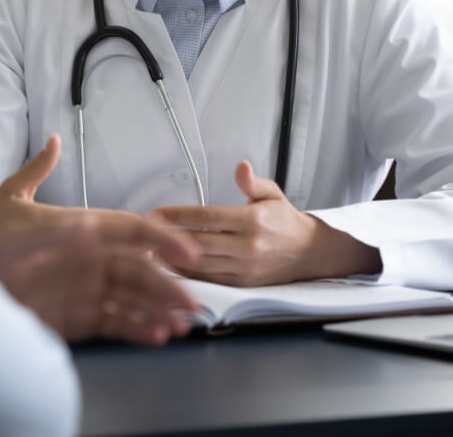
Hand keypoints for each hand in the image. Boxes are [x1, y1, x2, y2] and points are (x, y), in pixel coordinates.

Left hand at [0, 135, 200, 343]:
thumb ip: (36, 179)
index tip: (187, 253)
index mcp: (83, 228)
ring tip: (180, 325)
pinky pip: (114, 323)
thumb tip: (57, 146)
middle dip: (167, 285)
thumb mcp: (8, 201)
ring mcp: (84, 289)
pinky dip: (137, 328)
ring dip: (159, 310)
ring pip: (133, 299)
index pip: (130, 231)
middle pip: (139, 271)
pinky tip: (156, 334)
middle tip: (192, 302)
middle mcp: (90, 259)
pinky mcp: (75, 318)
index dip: (162, 239)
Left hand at [149, 161, 381, 286]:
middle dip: (167, 238)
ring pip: (200, 265)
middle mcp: (248, 246)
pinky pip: (209, 281)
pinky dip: (186, 275)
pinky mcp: (243, 285)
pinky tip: (167, 268)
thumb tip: (240, 166)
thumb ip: (253, 182)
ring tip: (146, 251)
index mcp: (254, 220)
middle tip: (142, 233)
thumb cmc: (284, 219)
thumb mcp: (273, 194)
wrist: (310, 253)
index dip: (178, 216)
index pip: (208, 217)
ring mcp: (245, 269)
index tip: (155, 214)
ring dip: (171, 259)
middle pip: (199, 243)